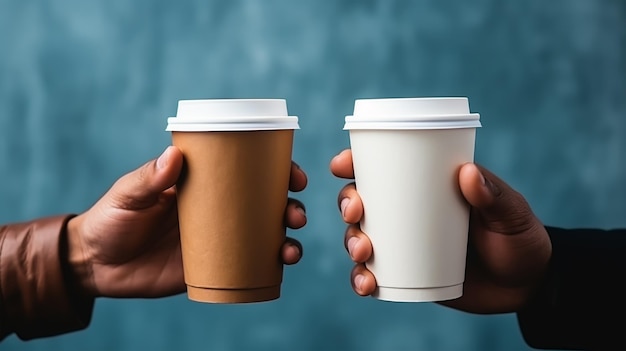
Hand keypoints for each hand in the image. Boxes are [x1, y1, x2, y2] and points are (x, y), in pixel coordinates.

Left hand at [67, 146, 306, 298]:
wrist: (95, 265)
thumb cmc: (110, 219)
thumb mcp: (127, 195)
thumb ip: (148, 178)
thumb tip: (175, 156)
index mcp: (203, 183)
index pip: (246, 171)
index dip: (276, 171)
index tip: (293, 175)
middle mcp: (218, 209)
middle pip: (265, 203)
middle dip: (290, 206)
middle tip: (294, 213)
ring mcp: (218, 238)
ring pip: (264, 235)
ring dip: (287, 238)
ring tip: (290, 248)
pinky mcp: (213, 266)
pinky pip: (249, 264)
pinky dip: (270, 265)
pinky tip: (280, 266)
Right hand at [330, 149, 551, 313]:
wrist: (528, 285)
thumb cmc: (519, 238)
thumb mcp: (511, 213)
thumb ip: (494, 195)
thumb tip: (468, 173)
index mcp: (427, 187)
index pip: (384, 169)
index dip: (355, 163)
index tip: (341, 165)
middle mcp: (408, 213)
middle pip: (362, 202)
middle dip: (347, 204)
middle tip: (356, 213)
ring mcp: (404, 245)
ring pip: (360, 238)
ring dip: (350, 242)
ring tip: (363, 252)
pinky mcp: (405, 275)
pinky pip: (373, 276)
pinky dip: (362, 279)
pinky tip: (366, 284)